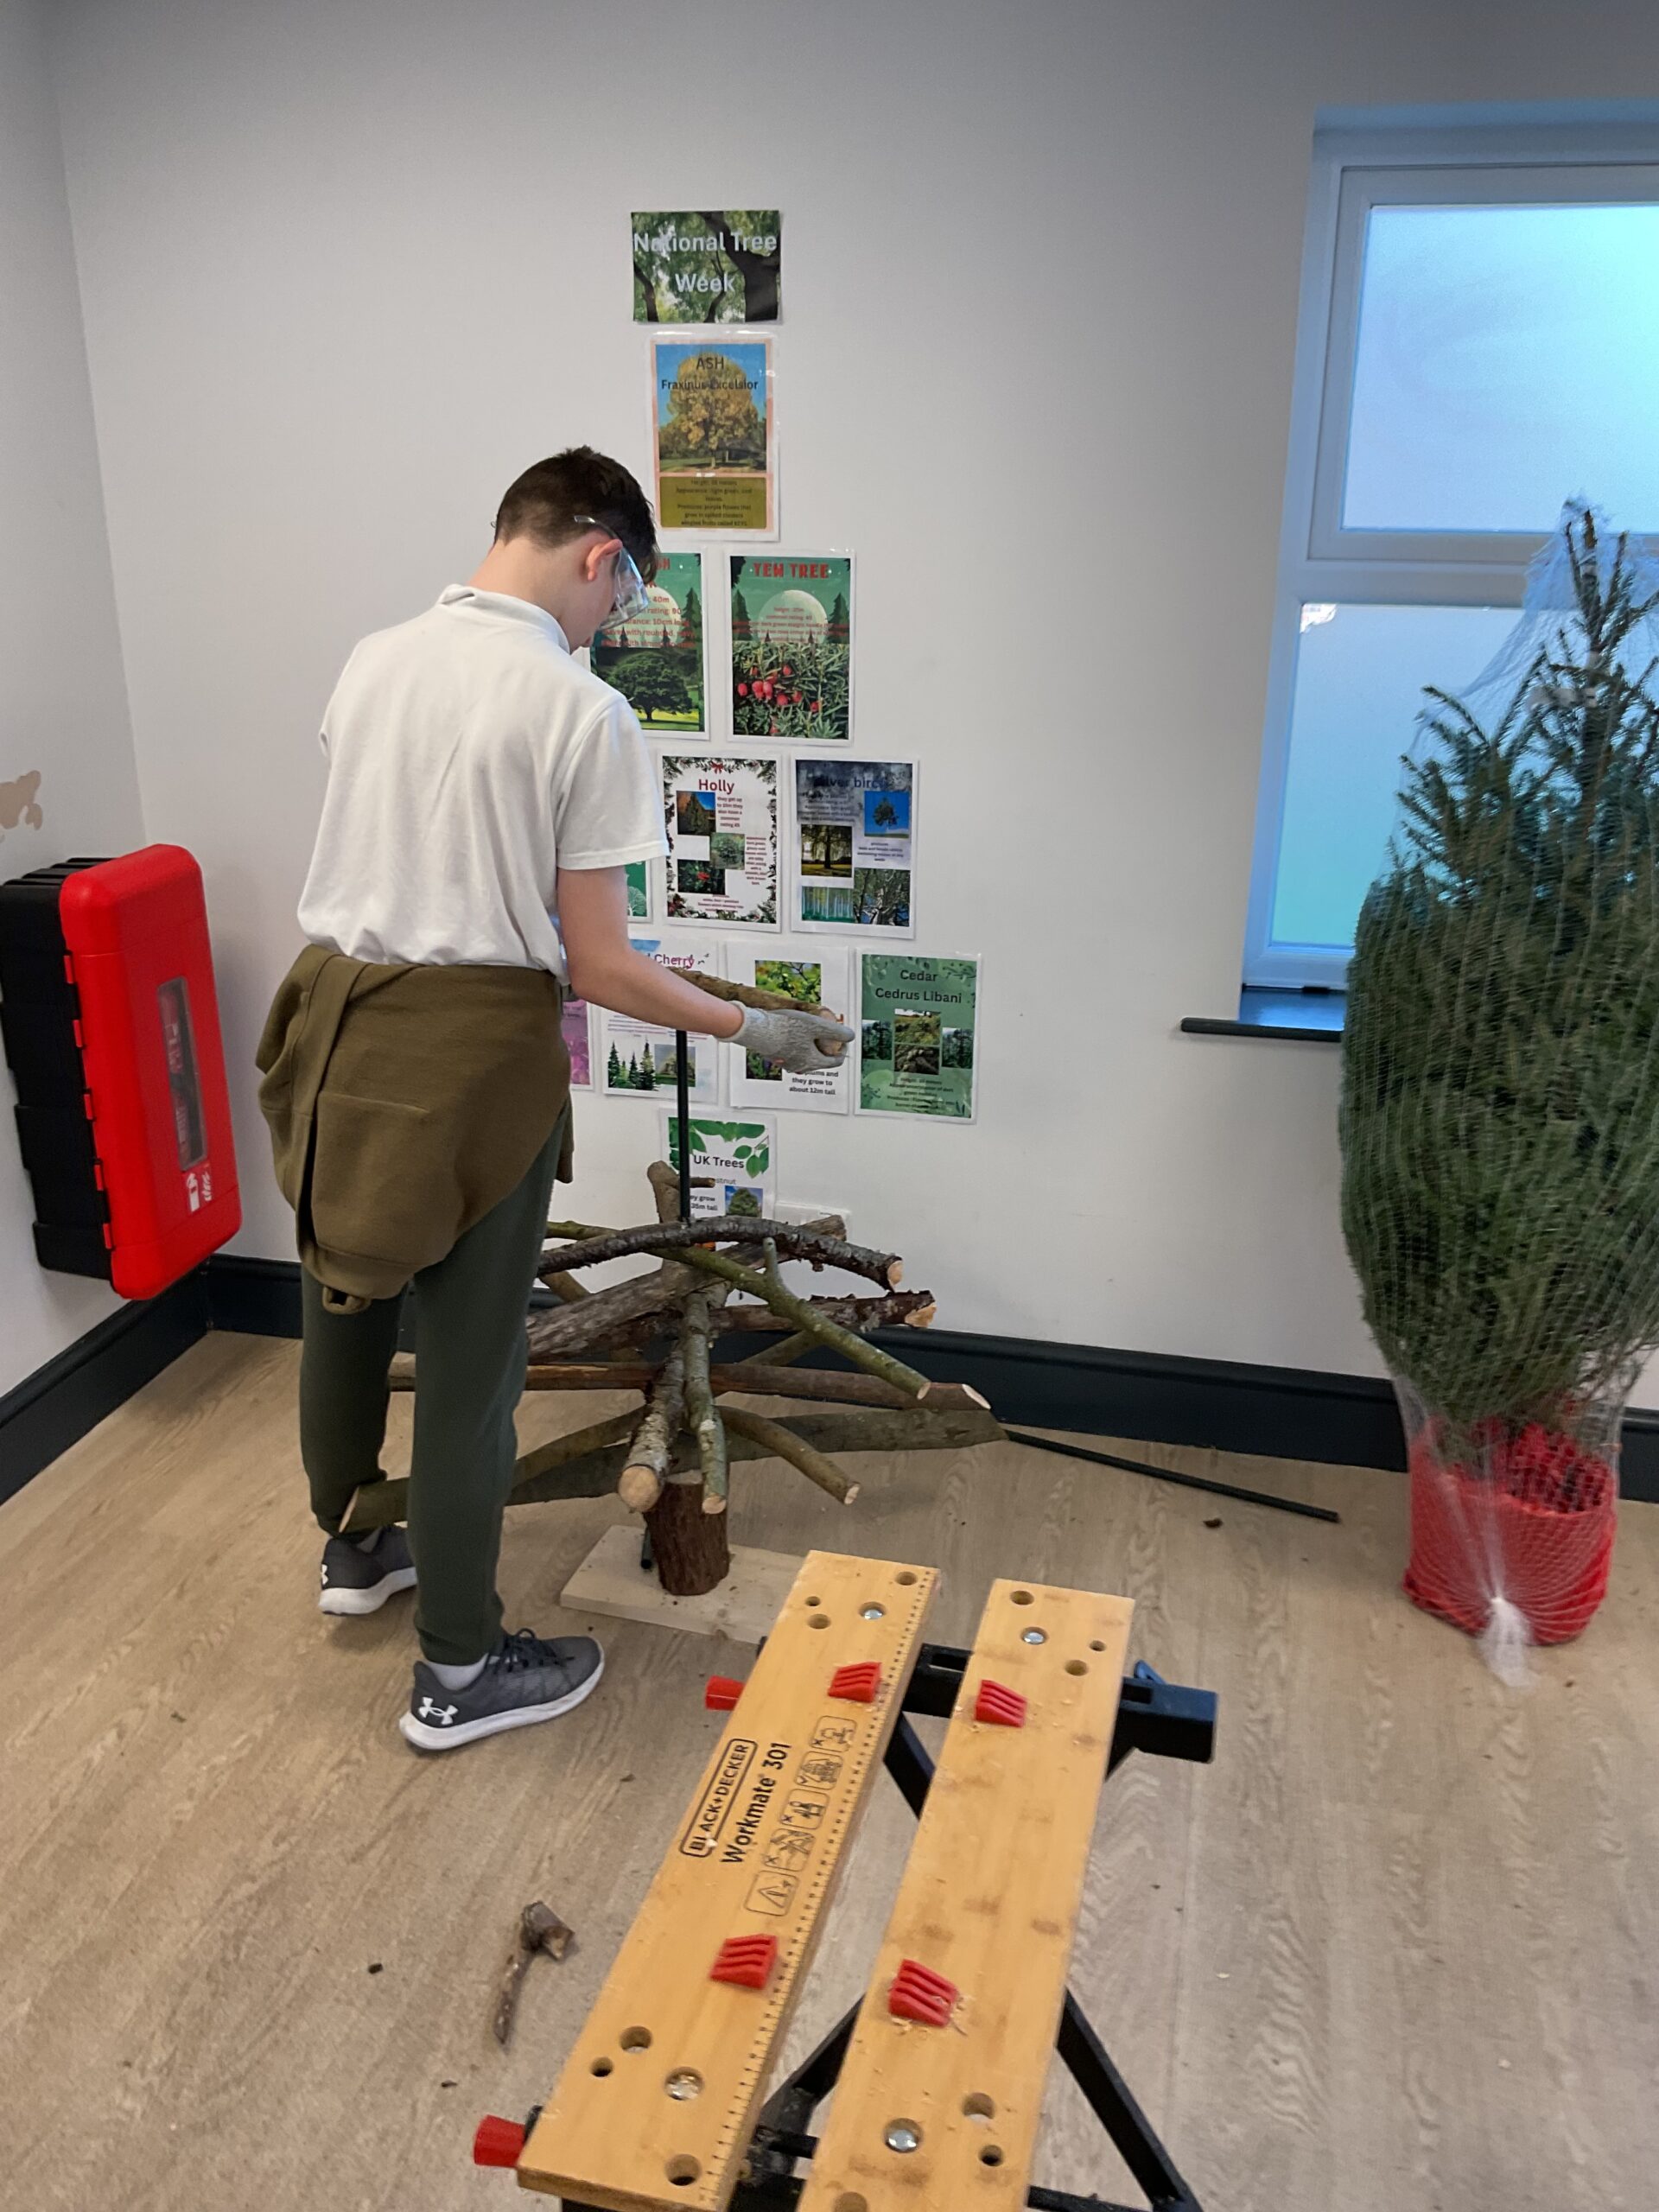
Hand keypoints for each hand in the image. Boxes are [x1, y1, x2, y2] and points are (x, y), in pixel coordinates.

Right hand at [732, 1004, 854, 1072]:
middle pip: (820, 1060)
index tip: (843, 1040)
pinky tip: (793, 1031)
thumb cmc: (785, 1028)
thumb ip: (837, 1032)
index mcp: (812, 1062)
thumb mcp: (817, 1026)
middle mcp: (799, 1066)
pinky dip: (797, 1045)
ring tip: (811, 1031)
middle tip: (827, 1034)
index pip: (835, 1062)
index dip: (843, 1050)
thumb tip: (851, 1036)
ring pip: (805, 1057)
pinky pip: (791, 1053)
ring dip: (811, 1046)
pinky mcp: (775, 1056)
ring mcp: (786, 1063)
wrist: (756, 1029)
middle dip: (826, 1047)